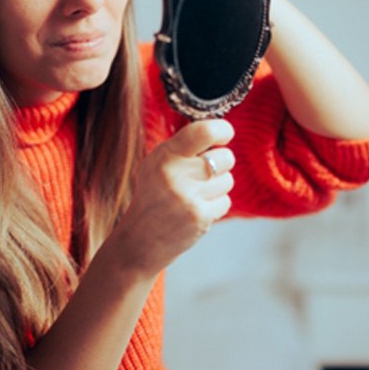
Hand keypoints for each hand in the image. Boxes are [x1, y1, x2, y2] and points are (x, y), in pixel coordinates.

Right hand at [109, 119, 235, 278]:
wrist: (140, 239)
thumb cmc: (153, 196)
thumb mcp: (156, 164)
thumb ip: (182, 148)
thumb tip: (217, 132)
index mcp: (165, 155)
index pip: (204, 132)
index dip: (222, 130)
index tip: (224, 135)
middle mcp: (176, 174)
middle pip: (226, 157)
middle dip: (222, 163)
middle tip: (204, 173)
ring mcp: (188, 197)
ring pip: (228, 180)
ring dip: (218, 186)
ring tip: (196, 194)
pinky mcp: (199, 217)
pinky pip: (225, 201)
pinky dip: (216, 205)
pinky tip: (197, 209)